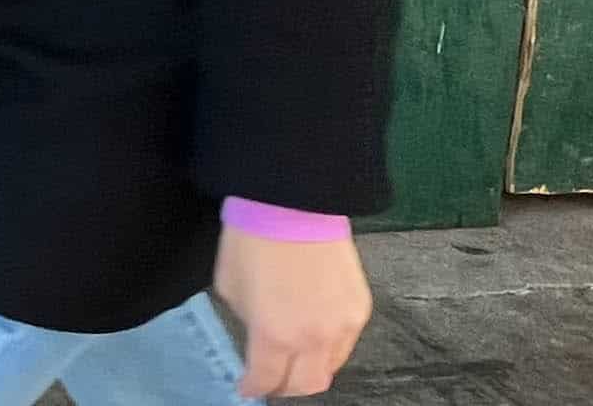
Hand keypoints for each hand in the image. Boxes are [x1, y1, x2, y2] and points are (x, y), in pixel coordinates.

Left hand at [216, 228, 370, 396]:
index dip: (253, 388)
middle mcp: (313, 339)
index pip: (267, 380)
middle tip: (271, 381)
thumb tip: (259, 335)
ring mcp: (343, 326)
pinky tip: (314, 338)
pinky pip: (346, 344)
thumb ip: (248, 323)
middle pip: (306, 386)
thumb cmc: (251, 242)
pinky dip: (329, 350)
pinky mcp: (361, 309)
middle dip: (285, 389)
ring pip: (331, 369)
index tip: (246, 386)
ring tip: (294, 361)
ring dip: (310, 371)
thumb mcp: (231, 289)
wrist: (293, 204)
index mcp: (274, 336)